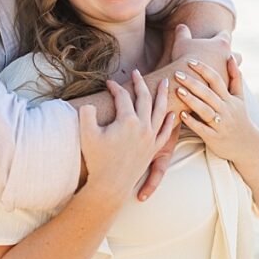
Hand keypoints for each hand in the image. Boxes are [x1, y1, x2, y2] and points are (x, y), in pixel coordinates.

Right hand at [79, 71, 176, 205]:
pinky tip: (172, 113)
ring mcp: (151, 138)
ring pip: (160, 111)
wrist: (110, 185)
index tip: (108, 82)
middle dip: (140, 83)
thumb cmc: (97, 160)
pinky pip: (166, 132)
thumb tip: (90, 103)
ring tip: (166, 83)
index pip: (123, 96)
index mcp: (128, 121)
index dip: (115, 88)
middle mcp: (143, 127)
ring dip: (163, 95)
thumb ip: (86, 114)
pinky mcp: (154, 149)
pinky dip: (170, 121)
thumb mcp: (86, 134)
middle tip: (137, 72)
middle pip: (144, 98)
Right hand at [167, 24, 233, 84]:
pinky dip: (221, 89)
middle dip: (232, 59)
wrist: (184, 81)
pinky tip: (212, 91)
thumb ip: (182, 32)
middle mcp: (229, 59)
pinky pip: (226, 89)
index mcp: (221, 44)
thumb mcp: (181, 42)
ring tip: (216, 79)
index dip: (220, 36)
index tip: (216, 38)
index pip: (225, 36)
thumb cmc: (184, 58)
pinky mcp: (225, 89)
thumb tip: (181, 26)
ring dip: (227, 76)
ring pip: (233, 75)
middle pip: (236, 56)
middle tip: (221, 61)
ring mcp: (229, 75)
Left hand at [173, 56, 258, 169]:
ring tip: (178, 91)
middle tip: (177, 73)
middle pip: (208, 93)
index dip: (204, 70)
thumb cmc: (240, 118)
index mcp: (230, 99)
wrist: (247, 145)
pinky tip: (181, 115)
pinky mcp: (214, 137)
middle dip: (193, 83)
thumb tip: (231, 56)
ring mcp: (220, 124)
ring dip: (191, 100)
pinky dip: (192, 122)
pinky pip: (202, 129)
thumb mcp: (240, 97)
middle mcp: (226, 110)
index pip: (216, 80)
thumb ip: (235, 77)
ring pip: (205, 110)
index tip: (190, 61)